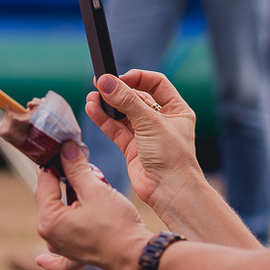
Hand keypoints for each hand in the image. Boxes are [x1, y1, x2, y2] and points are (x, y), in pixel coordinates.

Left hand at [33, 141, 153, 269]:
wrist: (137, 254)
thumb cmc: (116, 224)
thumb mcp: (94, 190)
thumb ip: (76, 168)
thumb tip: (65, 148)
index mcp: (49, 219)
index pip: (44, 180)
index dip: (55, 161)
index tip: (65, 148)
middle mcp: (50, 236)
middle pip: (50, 198)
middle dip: (64, 180)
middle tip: (81, 164)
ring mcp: (62, 248)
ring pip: (58, 216)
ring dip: (69, 201)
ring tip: (89, 186)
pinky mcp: (76, 256)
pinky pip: (60, 256)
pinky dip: (52, 257)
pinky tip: (40, 259)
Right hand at [85, 70, 201, 211]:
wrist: (169, 190)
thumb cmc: (172, 157)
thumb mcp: (150, 122)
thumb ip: (126, 101)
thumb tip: (106, 82)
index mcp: (176, 110)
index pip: (156, 84)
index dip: (138, 78)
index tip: (121, 78)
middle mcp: (161, 120)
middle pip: (136, 98)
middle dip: (118, 91)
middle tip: (100, 84)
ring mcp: (145, 135)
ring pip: (123, 114)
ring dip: (108, 105)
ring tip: (92, 97)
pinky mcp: (131, 148)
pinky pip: (115, 129)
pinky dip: (104, 120)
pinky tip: (93, 110)